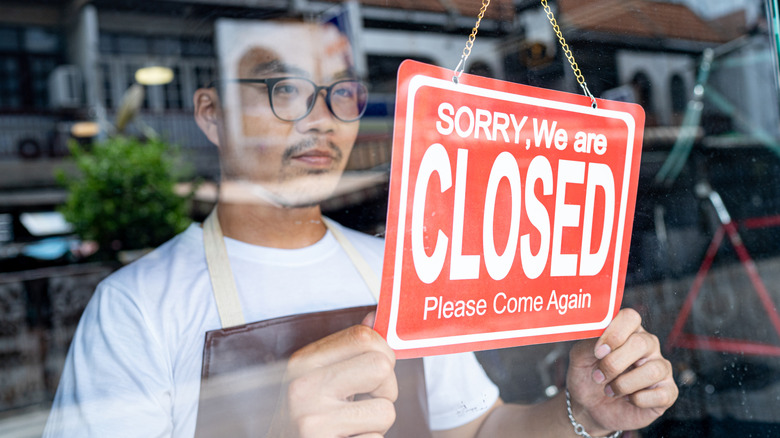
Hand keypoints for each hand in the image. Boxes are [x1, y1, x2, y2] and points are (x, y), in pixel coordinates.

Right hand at [268, 312, 397, 437]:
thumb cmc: (308, 420)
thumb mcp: (318, 379)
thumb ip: (347, 350)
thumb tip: (373, 318)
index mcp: (303, 362)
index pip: (363, 336)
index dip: (383, 353)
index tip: (376, 372)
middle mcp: (303, 387)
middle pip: (382, 366)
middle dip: (386, 389)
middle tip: (366, 403)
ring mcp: (313, 420)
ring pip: (386, 410)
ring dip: (377, 424)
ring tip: (351, 427)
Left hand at [565, 308, 677, 434]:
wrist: (590, 406)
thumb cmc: (587, 376)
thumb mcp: (580, 357)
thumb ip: (588, 342)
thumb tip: (599, 335)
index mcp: (628, 331)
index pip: (630, 317)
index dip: (614, 334)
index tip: (598, 352)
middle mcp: (648, 345)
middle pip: (641, 343)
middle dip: (614, 363)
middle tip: (598, 377)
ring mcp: (660, 368)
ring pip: (652, 370)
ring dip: (623, 384)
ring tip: (609, 390)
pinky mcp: (668, 392)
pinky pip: (661, 394)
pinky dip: (638, 400)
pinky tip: (627, 399)